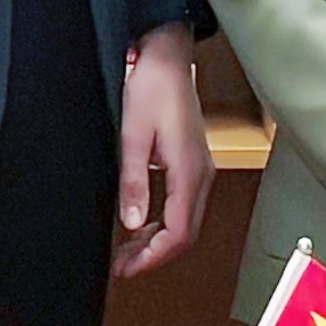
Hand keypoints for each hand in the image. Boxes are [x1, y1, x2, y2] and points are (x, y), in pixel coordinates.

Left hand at [112, 24, 210, 280]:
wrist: (168, 57)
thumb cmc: (153, 88)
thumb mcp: (132, 136)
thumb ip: (133, 182)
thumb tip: (131, 223)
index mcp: (189, 173)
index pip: (178, 234)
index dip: (152, 258)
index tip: (126, 268)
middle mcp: (202, 175)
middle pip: (186, 235)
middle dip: (154, 256)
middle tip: (123, 265)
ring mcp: (202, 170)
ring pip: (187, 222)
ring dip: (159, 241)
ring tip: (129, 249)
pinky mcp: (195, 163)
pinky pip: (185, 206)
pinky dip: (166, 223)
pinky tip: (144, 223)